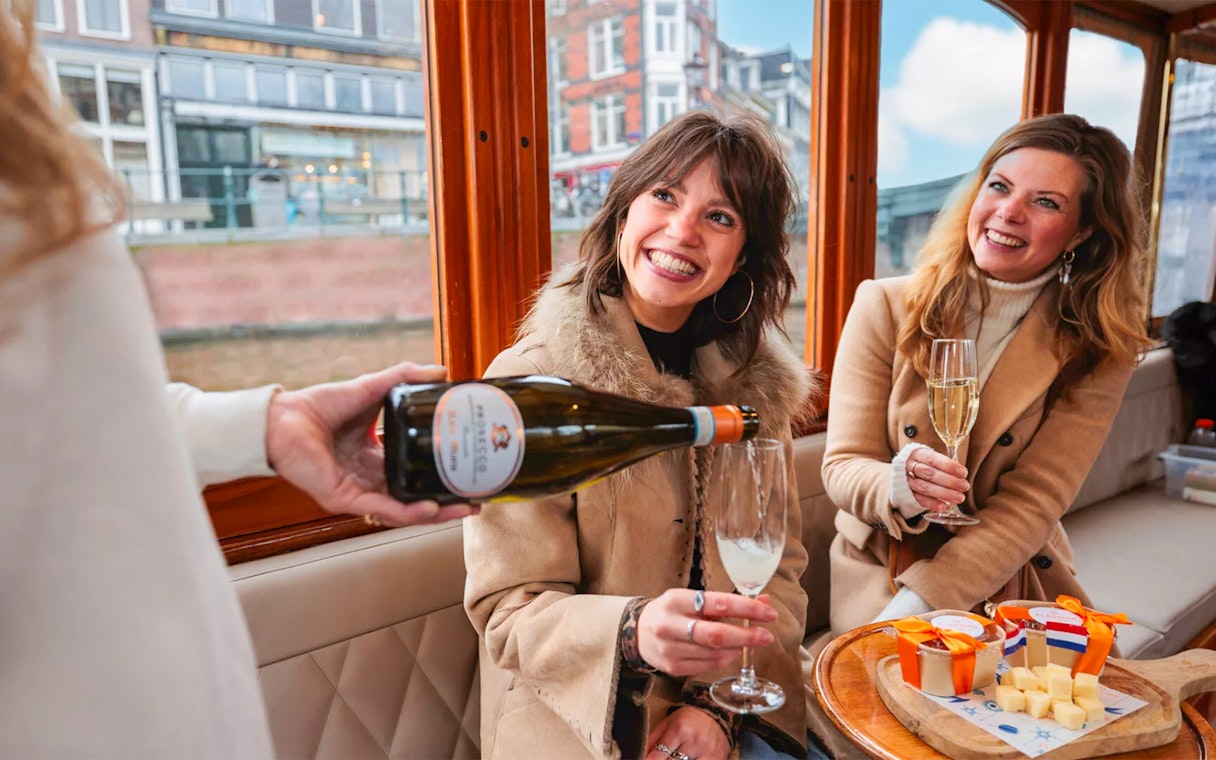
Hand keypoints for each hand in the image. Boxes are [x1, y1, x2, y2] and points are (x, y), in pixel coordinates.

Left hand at [264, 361, 479, 526]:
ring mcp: (359, 491)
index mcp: (375, 457)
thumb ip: (404, 378)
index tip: (469, 472)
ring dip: (436, 512)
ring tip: (464, 508)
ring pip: (404, 509)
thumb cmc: (318, 405)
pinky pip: (382, 509)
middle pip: (415, 497)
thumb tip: (441, 371)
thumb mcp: (372, 388)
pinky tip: (431, 509)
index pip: (414, 473)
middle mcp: (369, 478)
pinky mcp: (345, 498)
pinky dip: (408, 511)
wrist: (282, 418)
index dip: (441, 475)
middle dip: (447, 502)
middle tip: (478, 500)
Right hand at [637, 589, 775, 676]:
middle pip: (716, 634)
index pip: (718, 603)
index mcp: (676, 600)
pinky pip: (708, 665)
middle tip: (767, 636)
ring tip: (750, 642)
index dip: (747, 608)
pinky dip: (725, 659)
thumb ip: (725, 602)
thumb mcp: (693, 599)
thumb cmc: (672, 612)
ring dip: (738, 648)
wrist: (637, 632)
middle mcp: (670, 624)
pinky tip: (731, 651)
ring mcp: (670, 649)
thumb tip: (764, 601)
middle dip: (747, 636)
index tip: (769, 613)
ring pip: (714, 653)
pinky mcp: (672, 667)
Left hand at [644, 707, 729, 759]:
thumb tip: (641, 755)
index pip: (660, 753)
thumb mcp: (668, 723)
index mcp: (680, 730)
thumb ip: (653, 739)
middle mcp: (694, 742)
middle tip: (661, 759)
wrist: (717, 713)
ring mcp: (707, 753)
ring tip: (672, 759)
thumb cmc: (688, 719)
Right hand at [904, 448, 969, 514]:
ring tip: (959, 498)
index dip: (948, 466)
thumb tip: (962, 475)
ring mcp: (909, 481)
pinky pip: (920, 500)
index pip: (932, 459)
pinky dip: (932, 504)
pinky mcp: (910, 494)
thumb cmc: (928, 463)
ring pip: (925, 487)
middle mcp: (911, 467)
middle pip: (929, 473)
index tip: (963, 472)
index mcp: (918, 454)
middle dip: (949, 481)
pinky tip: (944, 506)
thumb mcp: (934, 458)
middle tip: (964, 486)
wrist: (908, 470)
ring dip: (944, 493)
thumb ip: (946, 465)